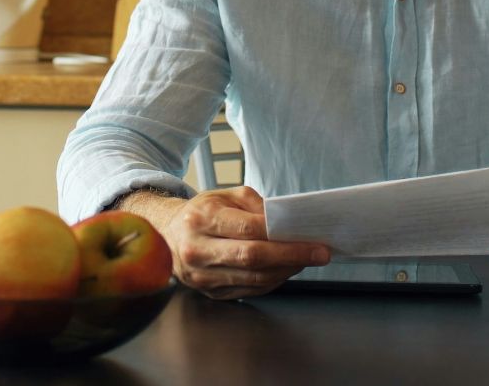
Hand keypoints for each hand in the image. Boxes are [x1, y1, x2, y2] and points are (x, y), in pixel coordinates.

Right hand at [160, 186, 330, 299]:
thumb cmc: (203, 212)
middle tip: (320, 254)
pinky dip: (272, 280)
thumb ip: (256, 205)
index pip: (248, 230)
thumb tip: (286, 222)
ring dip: (286, 270)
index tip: (312, 238)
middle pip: (252, 258)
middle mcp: (197, 250)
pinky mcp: (209, 293)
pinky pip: (249, 290)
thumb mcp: (225, 195)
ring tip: (305, 259)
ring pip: (253, 278)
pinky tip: (285, 269)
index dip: (283, 236)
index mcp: (201, 219)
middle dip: (291, 256)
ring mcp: (202, 276)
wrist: (168, 235)